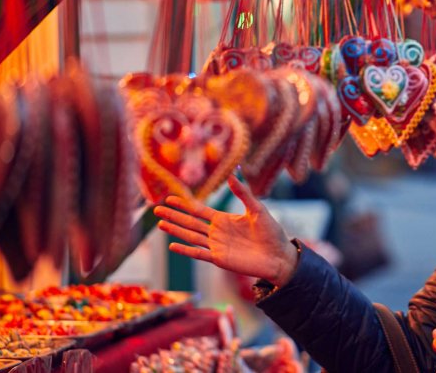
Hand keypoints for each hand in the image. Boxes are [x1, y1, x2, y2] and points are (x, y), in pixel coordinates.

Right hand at [154, 175, 298, 286]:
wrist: (279, 256)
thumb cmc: (272, 233)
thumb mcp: (258, 209)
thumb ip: (243, 194)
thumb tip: (232, 175)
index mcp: (224, 220)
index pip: (199, 210)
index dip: (184, 204)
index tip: (169, 197)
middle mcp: (217, 232)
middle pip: (190, 222)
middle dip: (174, 215)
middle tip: (156, 209)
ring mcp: (217, 246)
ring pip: (191, 237)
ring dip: (175, 230)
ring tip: (160, 224)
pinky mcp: (220, 259)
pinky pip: (199, 254)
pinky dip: (186, 250)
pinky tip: (172, 246)